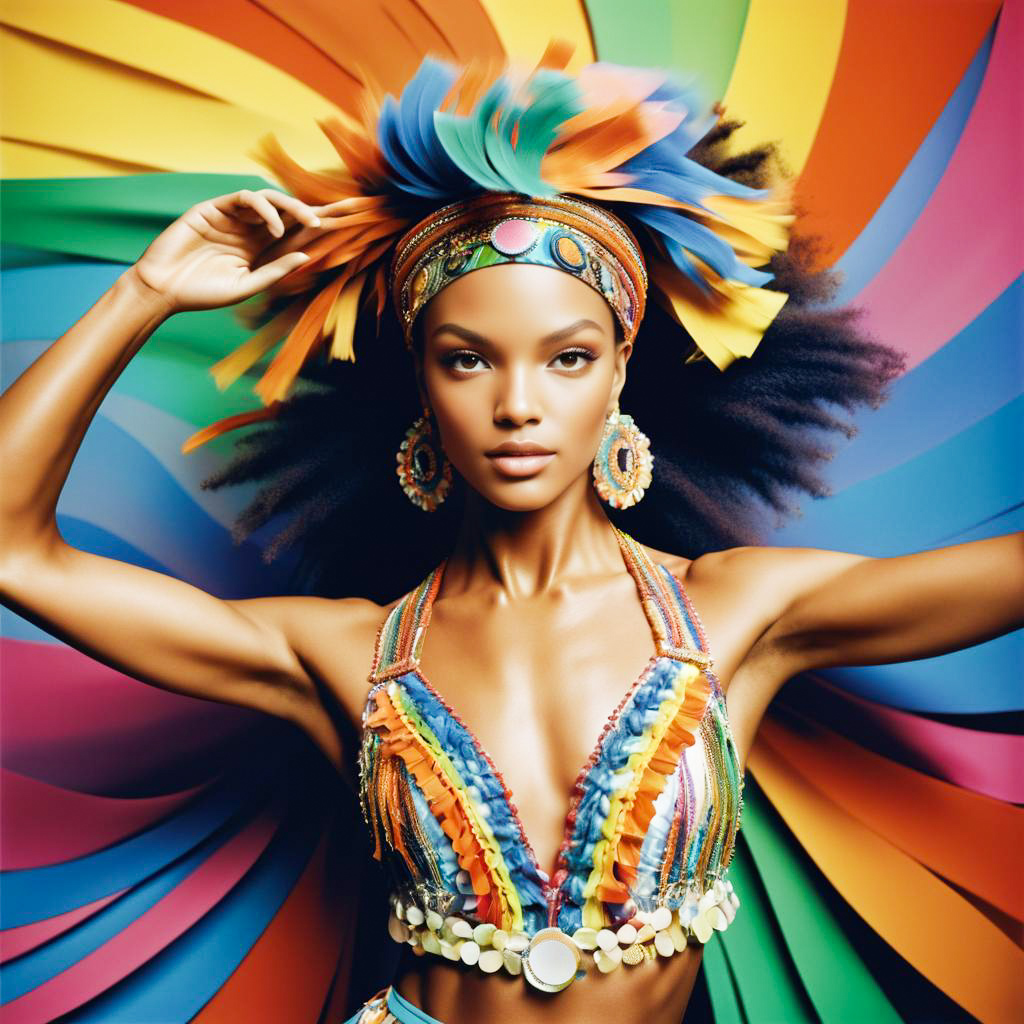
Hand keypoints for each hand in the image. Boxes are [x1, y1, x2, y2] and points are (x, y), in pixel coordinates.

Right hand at [129, 188, 326, 313]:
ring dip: (294, 208)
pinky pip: (246, 198)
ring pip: (271, 200)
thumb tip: (308, 258)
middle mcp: (251, 230)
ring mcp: (233, 217)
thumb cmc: (202, 293)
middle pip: (289, 213)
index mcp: (262, 250)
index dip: (321, 226)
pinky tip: (276, 228)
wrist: (163, 289)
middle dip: (316, 210)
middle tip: (341, 214)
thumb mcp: (247, 287)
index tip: (349, 223)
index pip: (296, 234)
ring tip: (311, 223)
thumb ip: (276, 271)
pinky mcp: (215, 208)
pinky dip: (265, 209)